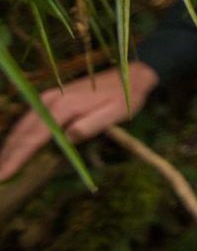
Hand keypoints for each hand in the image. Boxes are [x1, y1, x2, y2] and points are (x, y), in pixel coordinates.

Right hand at [0, 62, 160, 180]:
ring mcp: (47, 98)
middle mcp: (49, 101)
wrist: (130, 75)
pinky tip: (13, 148)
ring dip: (9, 146)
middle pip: (21, 133)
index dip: (17, 158)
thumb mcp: (115, 114)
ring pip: (21, 126)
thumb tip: (68, 138)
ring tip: (2, 166)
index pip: (33, 138)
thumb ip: (91, 126)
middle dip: (7, 155)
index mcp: (63, 107)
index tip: (4, 175)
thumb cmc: (124, 98)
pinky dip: (18, 135)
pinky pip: (28, 120)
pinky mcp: (50, 98)